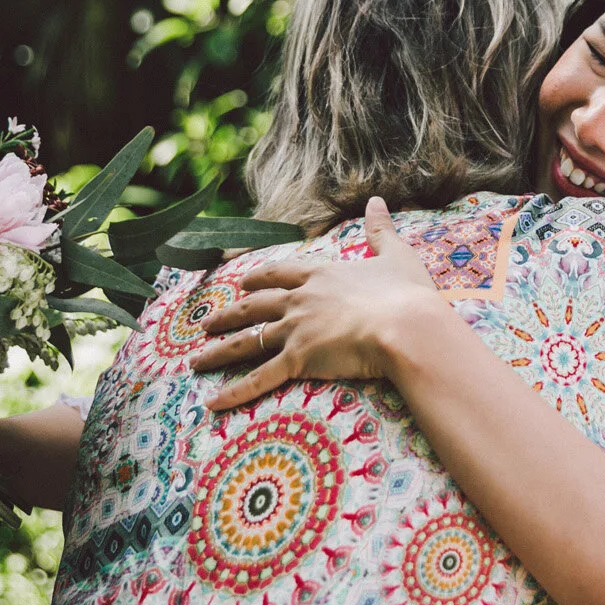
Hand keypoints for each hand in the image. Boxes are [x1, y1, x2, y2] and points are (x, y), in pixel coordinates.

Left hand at [191, 197, 447, 409]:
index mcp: (321, 275)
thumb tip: (376, 200)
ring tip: (197, 361)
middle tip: (206, 323)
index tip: (241, 282)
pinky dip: (235, 392)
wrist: (406, 325)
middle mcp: (300, 299)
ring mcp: (295, 329)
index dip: (259, 278)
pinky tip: (212, 403)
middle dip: (228, 315)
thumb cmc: (406, 293)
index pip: (280, 274)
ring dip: (219, 352)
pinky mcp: (298, 359)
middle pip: (254, 307)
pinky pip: (259, 379)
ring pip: (248, 341)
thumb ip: (380, 230)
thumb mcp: (396, 255)